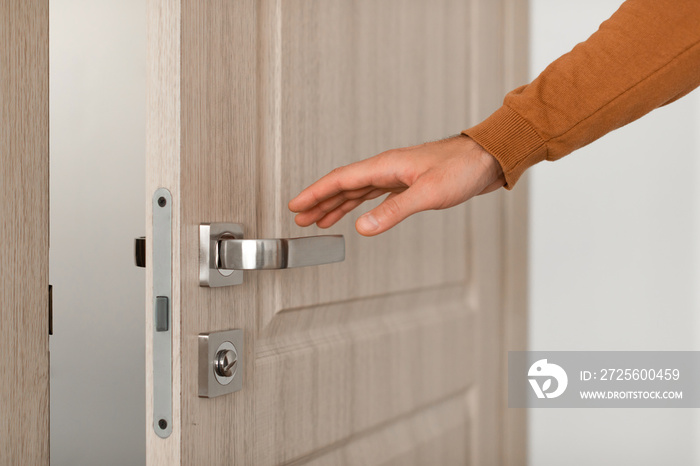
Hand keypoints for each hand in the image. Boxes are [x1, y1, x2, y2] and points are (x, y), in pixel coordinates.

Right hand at [288, 134, 504, 235]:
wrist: (488, 159)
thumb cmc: (463, 168)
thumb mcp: (428, 194)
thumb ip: (393, 211)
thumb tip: (361, 228)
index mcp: (386, 165)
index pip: (340, 179)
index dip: (316, 193)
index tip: (296, 204)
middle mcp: (387, 168)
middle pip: (344, 185)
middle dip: (320, 202)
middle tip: (301, 218)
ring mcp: (397, 175)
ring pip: (358, 191)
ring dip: (337, 205)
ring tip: (320, 219)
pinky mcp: (407, 183)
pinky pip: (374, 195)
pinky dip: (359, 205)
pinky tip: (356, 213)